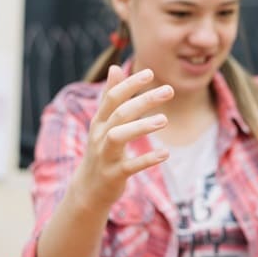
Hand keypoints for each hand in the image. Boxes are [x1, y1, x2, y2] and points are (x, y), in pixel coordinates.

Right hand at [73, 65, 173, 207]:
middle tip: (169, 91)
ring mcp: (105, 156)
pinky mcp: (113, 175)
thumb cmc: (102, 150)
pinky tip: (165, 154)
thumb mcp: (103, 123)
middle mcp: (100, 136)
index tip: (150, 72)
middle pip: (120, 113)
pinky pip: (130, 166)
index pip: (112, 97)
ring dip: (141, 126)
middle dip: (144, 100)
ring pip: (119, 137)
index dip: (129, 84)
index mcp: (99, 122)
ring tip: (164, 119)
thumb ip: (110, 96)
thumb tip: (115, 67)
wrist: (88, 189)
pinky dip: (147, 159)